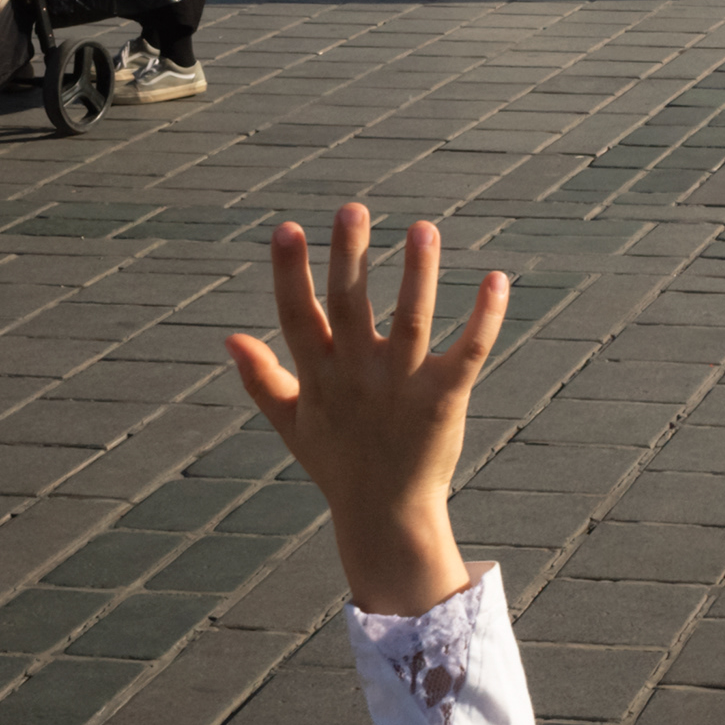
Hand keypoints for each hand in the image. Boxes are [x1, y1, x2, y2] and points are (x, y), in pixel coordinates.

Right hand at [226, 208, 508, 619]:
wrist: (385, 516)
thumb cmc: (337, 463)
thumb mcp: (291, 423)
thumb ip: (262, 378)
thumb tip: (228, 338)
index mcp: (320, 377)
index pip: (297, 317)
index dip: (289, 274)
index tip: (286, 228)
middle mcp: (358, 377)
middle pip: (351, 307)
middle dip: (349, 257)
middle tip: (353, 207)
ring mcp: (402, 387)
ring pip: (411, 321)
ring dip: (417, 275)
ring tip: (423, 229)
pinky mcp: (444, 399)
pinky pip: (467, 352)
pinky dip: (484, 318)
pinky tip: (496, 279)